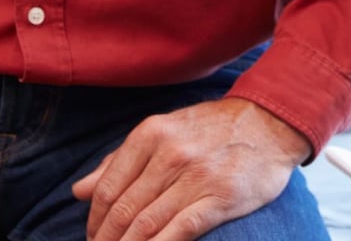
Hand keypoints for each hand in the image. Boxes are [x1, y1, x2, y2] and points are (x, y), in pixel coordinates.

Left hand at [72, 97, 310, 240]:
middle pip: (124, 210)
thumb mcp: (164, 130)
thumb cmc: (214, 129)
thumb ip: (121, 160)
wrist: (271, 121)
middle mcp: (170, 154)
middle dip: (107, 239)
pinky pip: (180, 231)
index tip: (93, 236)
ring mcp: (196, 177)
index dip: (95, 219)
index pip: (108, 188)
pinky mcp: (220, 198)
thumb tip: (79, 190)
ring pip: (147, 224)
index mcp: (151, 134)